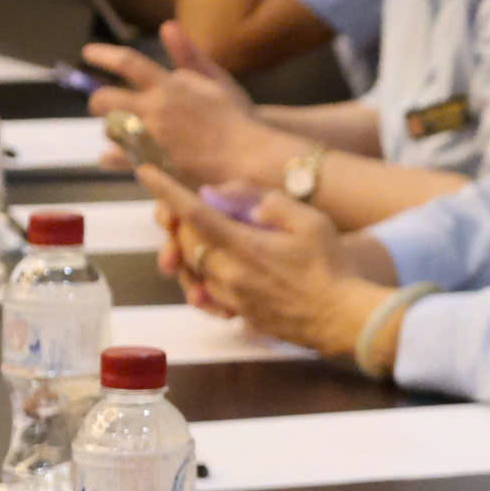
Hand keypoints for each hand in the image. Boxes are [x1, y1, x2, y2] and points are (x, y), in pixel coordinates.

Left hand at [85, 27, 267, 183]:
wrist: (246, 156)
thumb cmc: (234, 116)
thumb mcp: (215, 79)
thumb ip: (188, 54)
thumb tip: (167, 25)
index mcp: (170, 87)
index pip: (128, 63)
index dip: (104, 55)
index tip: (88, 52)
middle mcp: (155, 110)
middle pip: (106, 99)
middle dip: (97, 100)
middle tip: (100, 103)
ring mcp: (151, 138)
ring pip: (111, 129)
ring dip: (110, 127)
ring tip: (119, 129)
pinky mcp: (152, 162)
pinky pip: (118, 158)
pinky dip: (111, 156)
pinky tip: (110, 155)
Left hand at [136, 167, 379, 355]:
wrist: (343, 318)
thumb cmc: (333, 268)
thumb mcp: (312, 222)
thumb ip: (270, 203)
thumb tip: (229, 196)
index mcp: (244, 247)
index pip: (193, 213)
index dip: (167, 191)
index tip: (146, 172)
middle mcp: (229, 274)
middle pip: (185, 240)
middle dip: (181, 220)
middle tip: (194, 205)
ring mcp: (231, 297)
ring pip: (191, 266)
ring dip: (191, 246)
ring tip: (210, 234)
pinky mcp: (237, 312)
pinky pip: (205, 290)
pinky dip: (203, 273)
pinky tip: (219, 266)